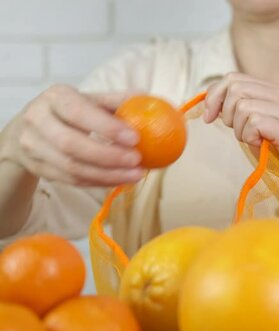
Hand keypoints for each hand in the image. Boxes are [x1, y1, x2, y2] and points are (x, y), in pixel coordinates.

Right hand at [4, 85, 143, 185]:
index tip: (135, 138)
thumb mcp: (90, 100)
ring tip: (135, 175)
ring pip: (71, 167)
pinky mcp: (36, 168)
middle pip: (71, 144)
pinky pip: (70, 180)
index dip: (107, 127)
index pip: (78, 112)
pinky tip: (119, 180)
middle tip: (137, 161)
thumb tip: (148, 98)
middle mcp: (37, 119)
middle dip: (108, 156)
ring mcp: (32, 146)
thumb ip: (117, 101)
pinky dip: (98, 182)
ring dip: (107, 174)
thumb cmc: (70, 112)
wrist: (28, 129)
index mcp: (55, 97)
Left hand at [202, 73, 278, 208]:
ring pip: (243, 105)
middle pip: (236, 86)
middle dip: (224, 111)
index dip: (215, 96)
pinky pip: (255, 122)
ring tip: (254, 142)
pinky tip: (261, 147)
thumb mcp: (263, 131)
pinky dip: (249, 137)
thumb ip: (244, 113)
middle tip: (235, 132)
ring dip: (239, 129)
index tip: (209, 117)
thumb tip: (213, 103)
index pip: (236, 78)